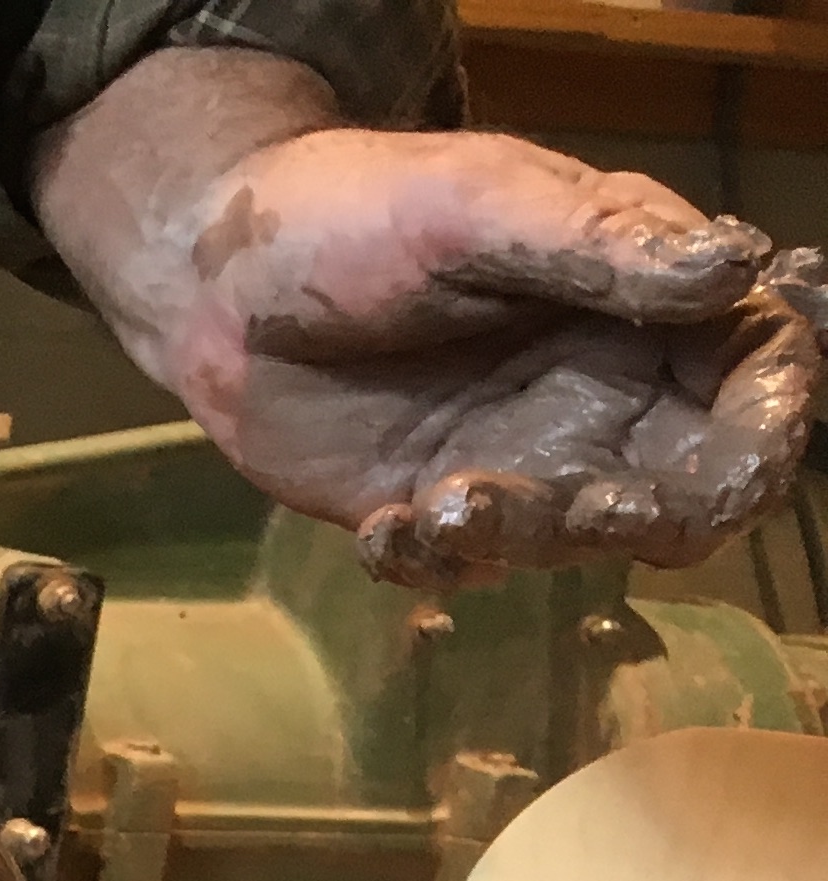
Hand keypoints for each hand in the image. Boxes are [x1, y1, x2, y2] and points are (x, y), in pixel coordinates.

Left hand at [192, 136, 821, 584]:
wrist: (218, 280)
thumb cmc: (358, 210)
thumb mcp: (480, 203)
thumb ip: (603, 242)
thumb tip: (737, 263)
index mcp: (647, 303)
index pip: (762, 372)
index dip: (778, 421)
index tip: (746, 456)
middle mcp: (605, 393)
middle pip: (696, 483)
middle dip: (665, 514)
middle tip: (596, 509)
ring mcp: (523, 459)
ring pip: (579, 540)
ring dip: (528, 538)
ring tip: (443, 502)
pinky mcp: (437, 509)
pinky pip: (466, 568)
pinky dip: (433, 563)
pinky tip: (380, 530)